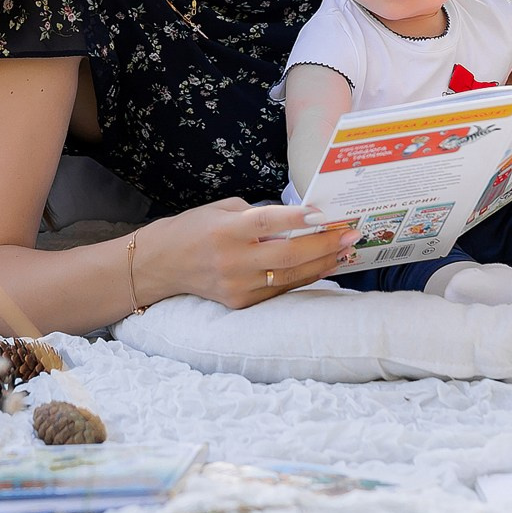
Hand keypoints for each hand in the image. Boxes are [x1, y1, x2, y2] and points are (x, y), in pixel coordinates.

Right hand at [138, 199, 358, 310]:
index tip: (324, 214)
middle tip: (350, 234)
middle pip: (288, 255)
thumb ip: (258, 214)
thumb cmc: (194, 228)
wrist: (161, 265)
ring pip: (289, 276)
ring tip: (345, 251)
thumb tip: (297, 219)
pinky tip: (322, 266)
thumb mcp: (222, 209)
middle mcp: (233, 260)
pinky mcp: (240, 303)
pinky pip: (279, 290)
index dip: (298, 219)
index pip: (268, 223)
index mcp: (227, 230)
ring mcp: (237, 285)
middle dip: (324, 245)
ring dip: (321, 264)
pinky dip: (303, 278)